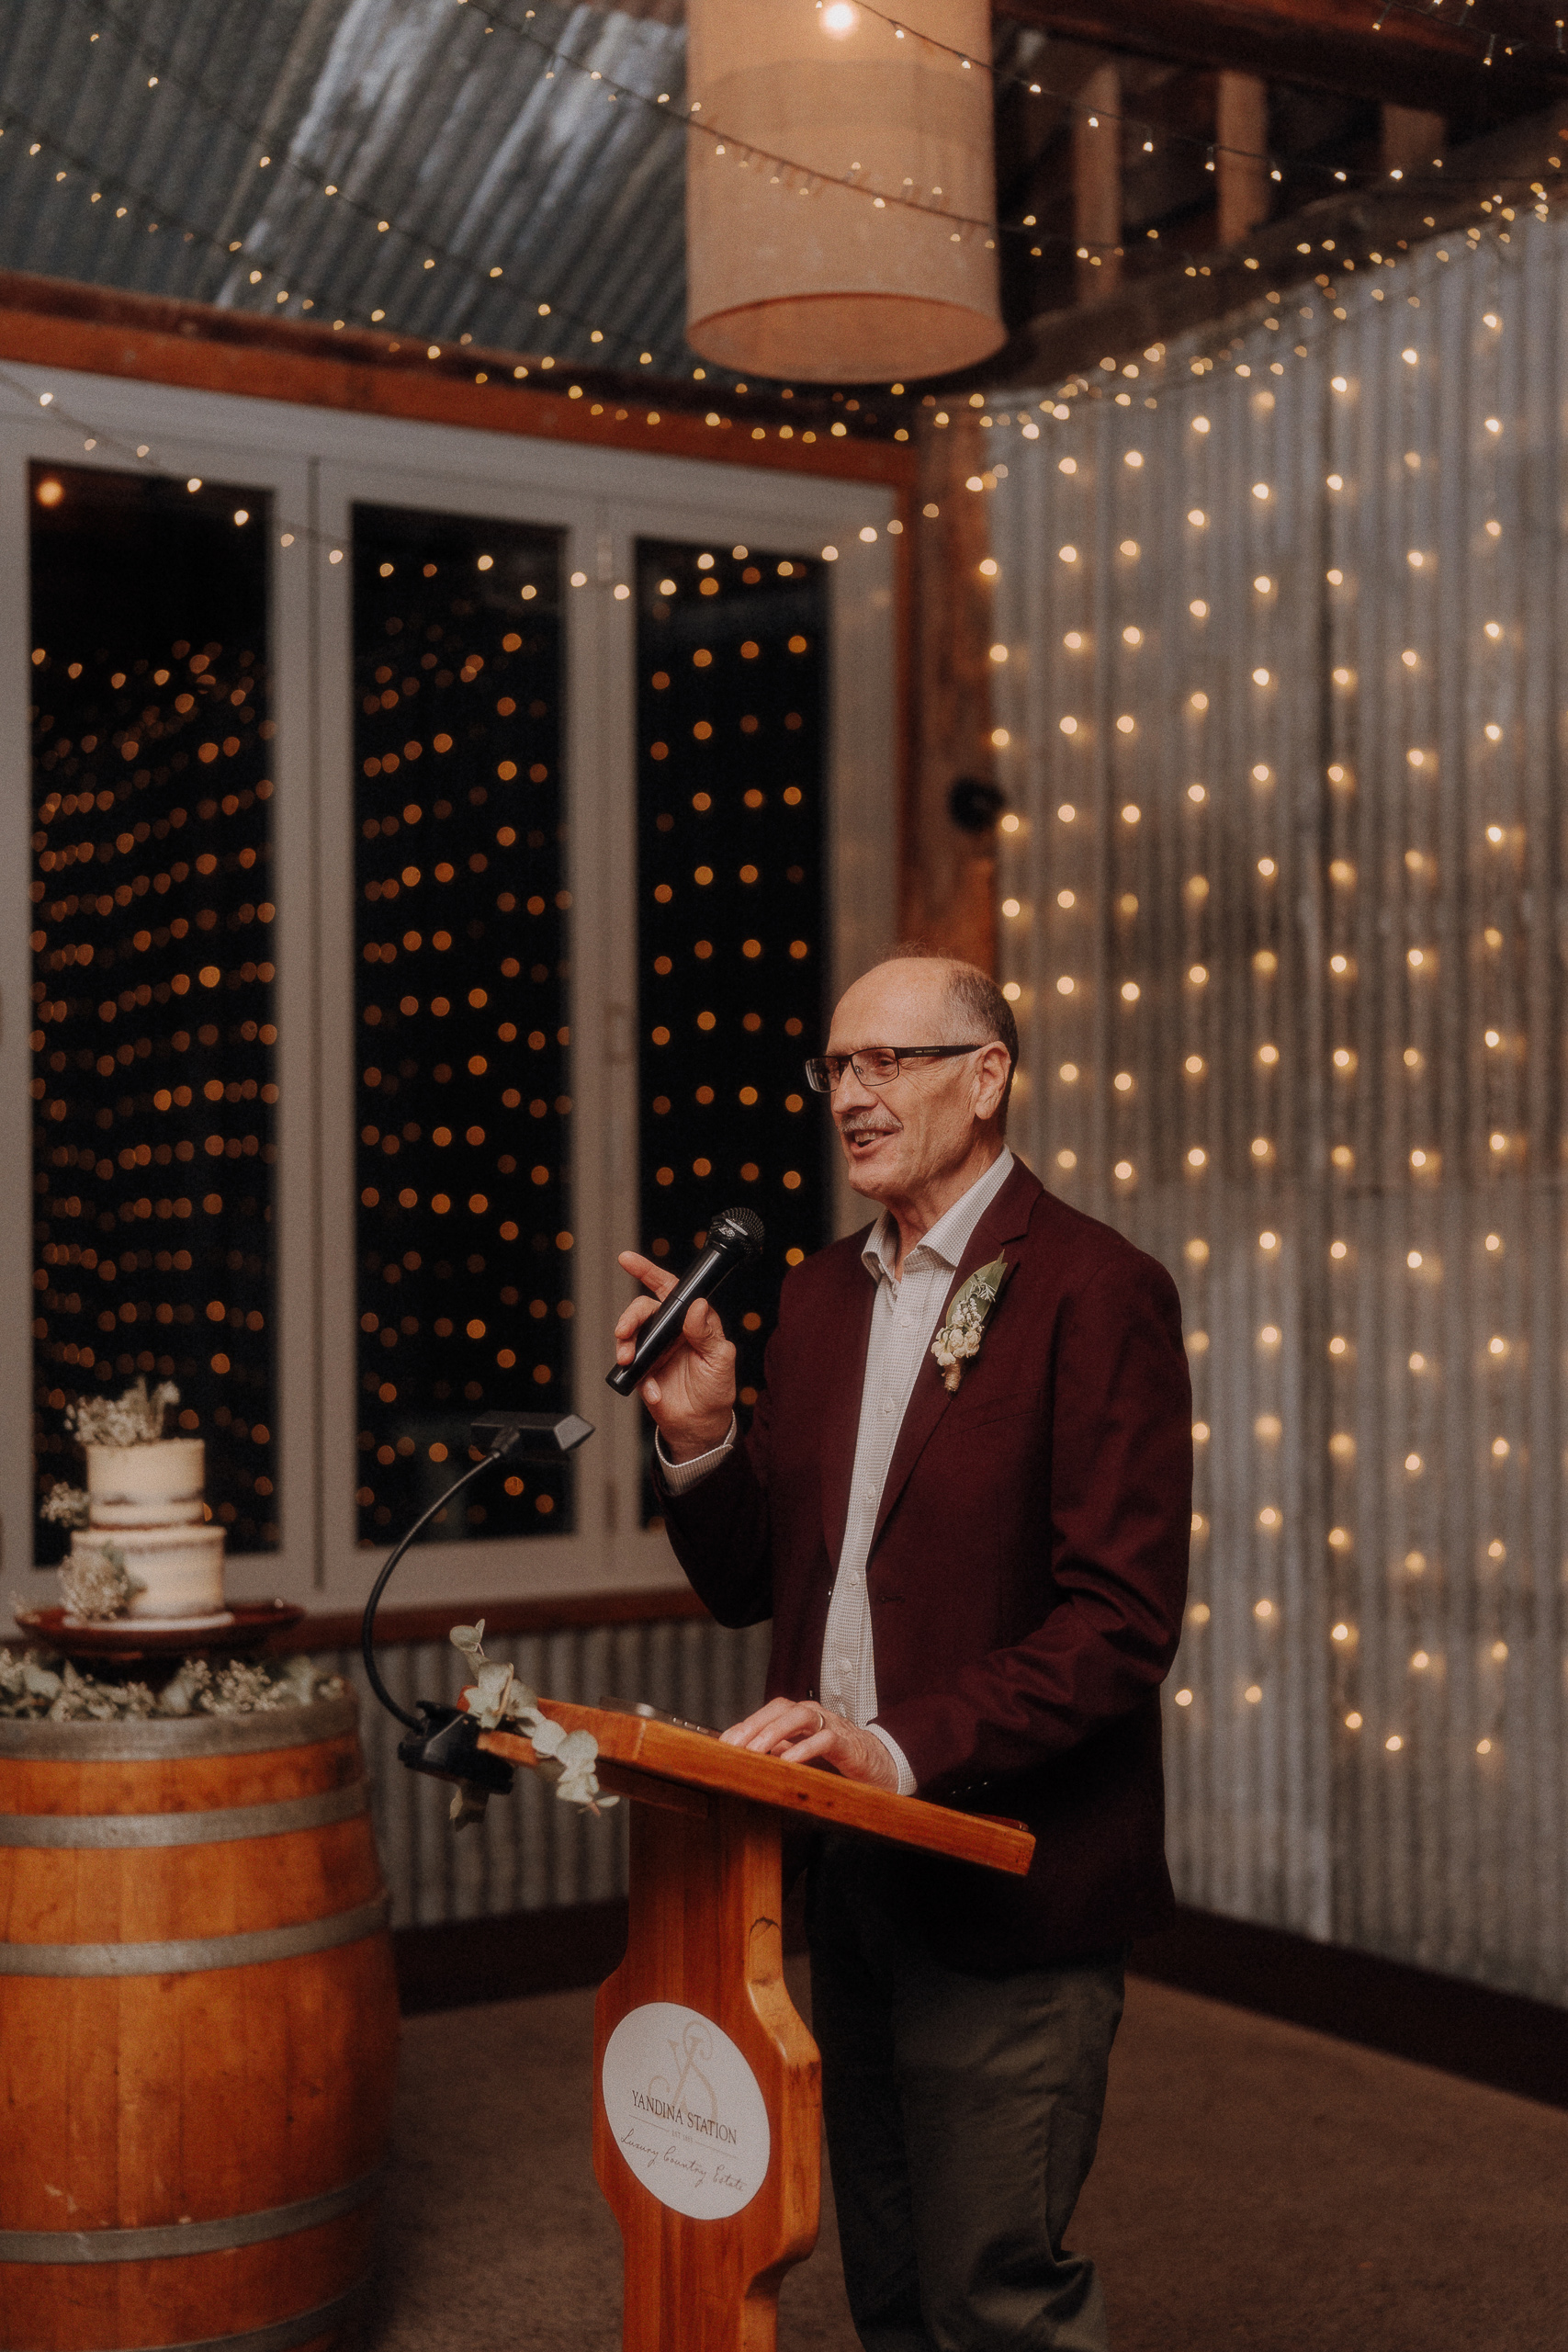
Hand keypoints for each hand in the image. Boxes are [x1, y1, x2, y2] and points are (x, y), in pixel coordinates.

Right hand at [614, 1250, 736, 1459]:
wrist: (700, 1426)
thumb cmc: (715, 1390)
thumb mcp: (720, 1360)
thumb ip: (708, 1333)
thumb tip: (698, 1306)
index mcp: (692, 1322)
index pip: (672, 1290)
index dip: (649, 1272)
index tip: (628, 1260)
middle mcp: (671, 1332)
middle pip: (643, 1310)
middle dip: (629, 1317)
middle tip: (624, 1331)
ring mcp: (655, 1351)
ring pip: (630, 1334)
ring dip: (625, 1344)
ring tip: (627, 1358)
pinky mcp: (643, 1371)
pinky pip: (631, 1367)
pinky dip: (640, 1379)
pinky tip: (654, 1390)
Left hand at [720, 1697, 898, 1790]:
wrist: (881, 1766)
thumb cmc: (839, 1761)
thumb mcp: (802, 1757)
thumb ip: (779, 1753)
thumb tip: (746, 1759)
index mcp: (799, 1718)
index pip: (765, 1714)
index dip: (743, 1726)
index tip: (720, 1744)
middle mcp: (813, 1715)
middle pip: (778, 1709)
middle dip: (752, 1726)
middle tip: (731, 1747)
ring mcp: (831, 1725)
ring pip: (800, 1717)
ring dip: (774, 1732)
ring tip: (754, 1750)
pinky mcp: (848, 1743)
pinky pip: (824, 1740)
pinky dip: (804, 1749)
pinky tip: (787, 1763)